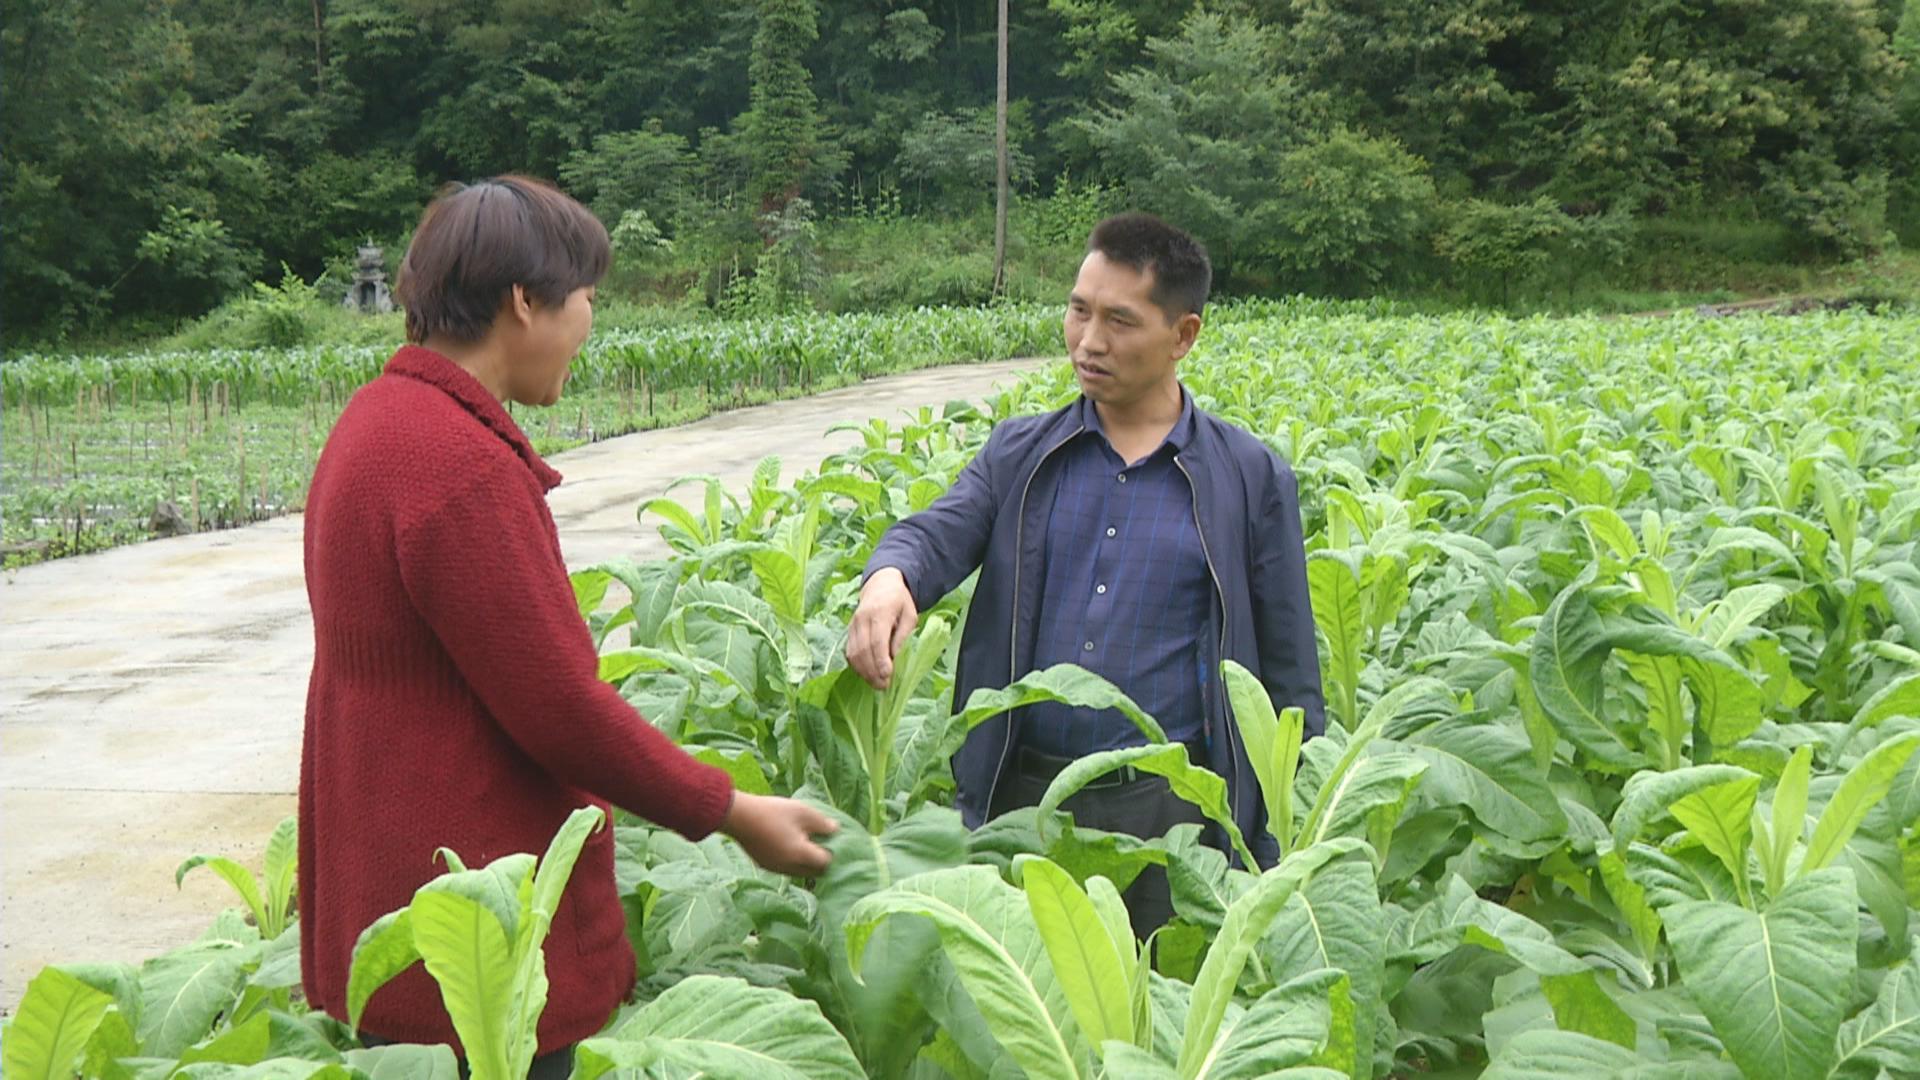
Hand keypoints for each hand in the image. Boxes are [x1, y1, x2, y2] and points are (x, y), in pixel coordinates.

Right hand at [721, 792, 836, 876]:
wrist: (738, 817)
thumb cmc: (773, 812)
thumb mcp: (802, 812)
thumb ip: (822, 823)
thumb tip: (835, 830)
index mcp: (801, 855)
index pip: (826, 863)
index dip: (832, 852)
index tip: (831, 840)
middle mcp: (789, 868)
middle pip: (814, 872)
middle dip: (820, 859)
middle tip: (820, 841)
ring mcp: (776, 869)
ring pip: (800, 872)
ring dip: (806, 861)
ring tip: (804, 841)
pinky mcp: (765, 866)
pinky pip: (786, 868)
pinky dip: (792, 860)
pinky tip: (788, 843)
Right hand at [847, 567, 918, 689]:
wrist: (879, 585)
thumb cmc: (899, 601)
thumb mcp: (909, 615)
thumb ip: (903, 635)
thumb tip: (896, 658)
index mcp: (880, 612)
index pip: (877, 640)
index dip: (881, 660)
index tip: (888, 675)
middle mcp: (862, 618)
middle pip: (863, 650)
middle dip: (872, 671)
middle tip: (884, 686)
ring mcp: (853, 625)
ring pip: (853, 653)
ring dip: (864, 672)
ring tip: (877, 684)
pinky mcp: (848, 630)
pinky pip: (849, 652)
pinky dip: (857, 666)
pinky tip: (867, 674)